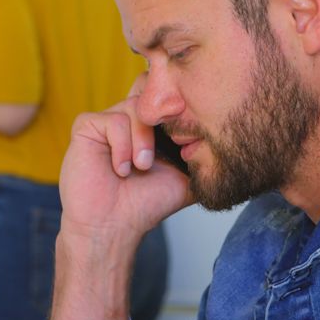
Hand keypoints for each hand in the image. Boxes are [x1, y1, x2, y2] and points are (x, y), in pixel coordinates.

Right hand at [58, 74, 193, 244]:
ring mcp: (107, 121)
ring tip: (140, 167)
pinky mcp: (87, 126)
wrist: (112, 226)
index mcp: (150, 128)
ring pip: (136, 108)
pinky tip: (120, 169)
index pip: (167, 96)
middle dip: (164, 122)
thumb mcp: (187, 179)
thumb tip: (232, 144)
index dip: (179, 107)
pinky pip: (114, 120)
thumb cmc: (143, 205)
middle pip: (153, 93)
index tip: (184, 137)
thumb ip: (206, 159)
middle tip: (164, 152)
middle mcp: (129, 120)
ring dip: (143, 141)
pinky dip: (122, 146)